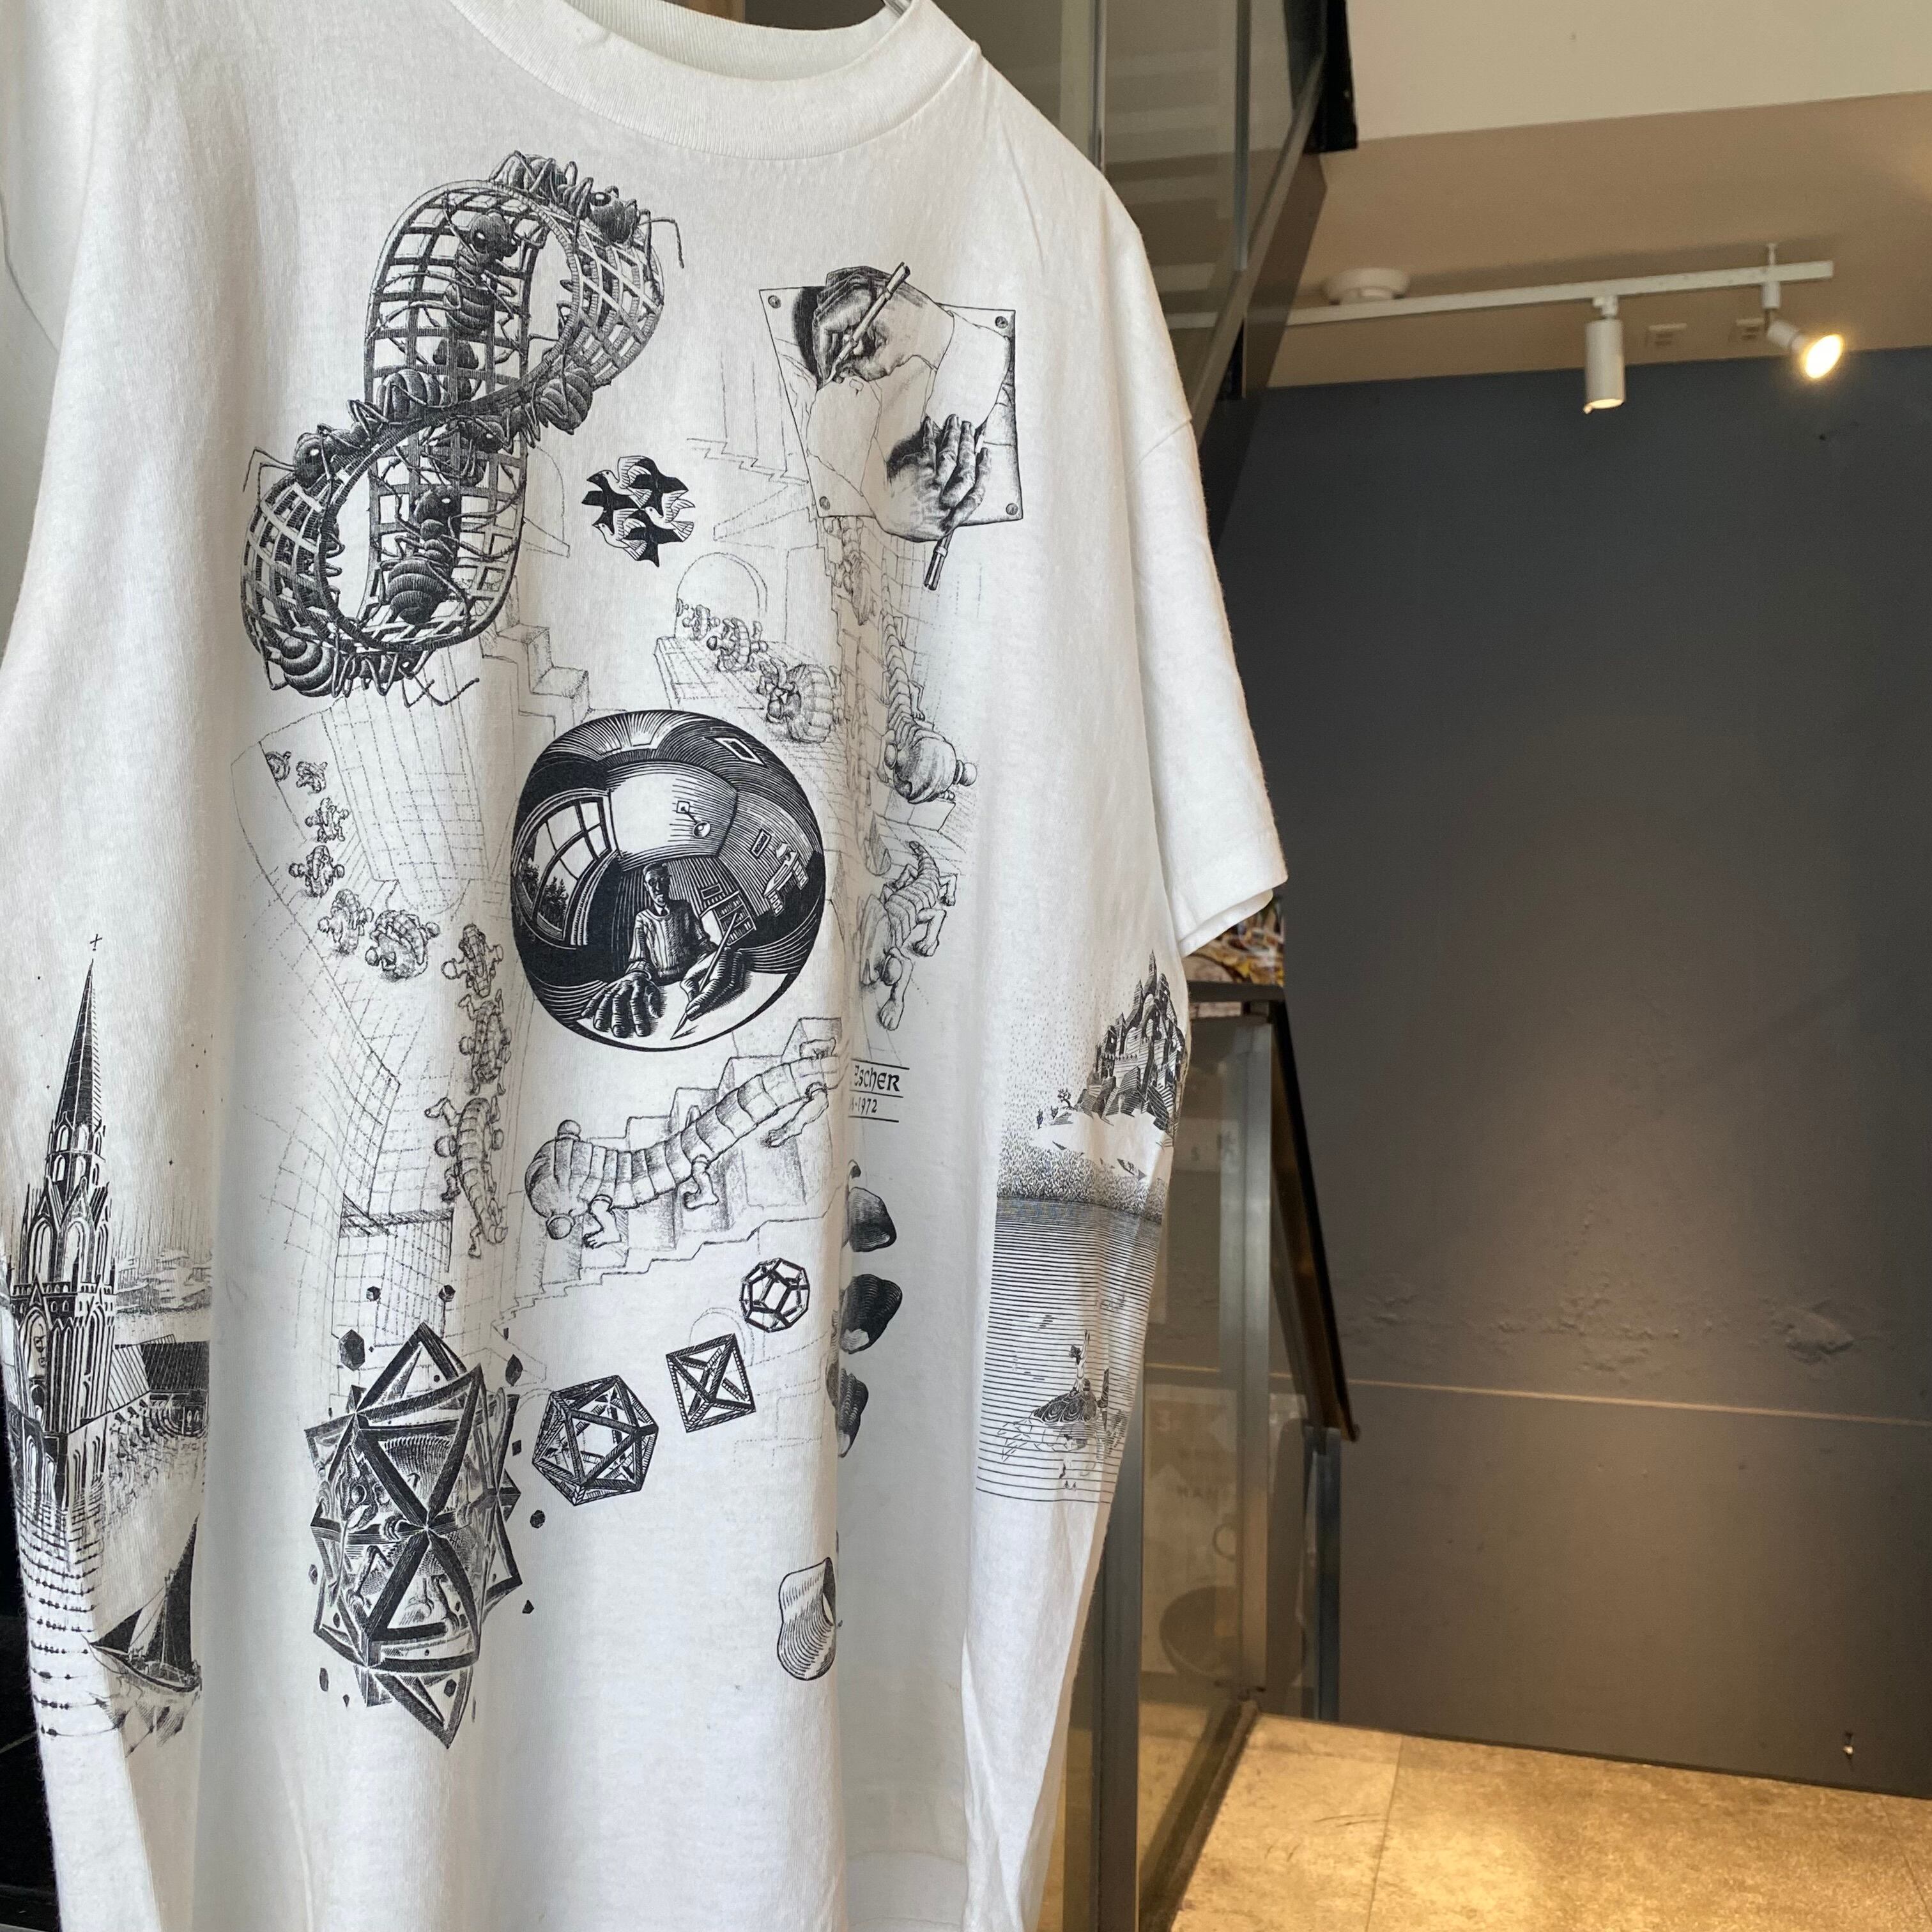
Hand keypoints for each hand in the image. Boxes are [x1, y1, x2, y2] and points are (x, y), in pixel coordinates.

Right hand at [584, 968, 662, 1040]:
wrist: (638, 972)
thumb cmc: (646, 987)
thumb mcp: (654, 991)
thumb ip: (655, 1002)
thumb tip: (656, 1014)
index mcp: (638, 986)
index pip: (636, 1003)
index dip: (638, 1017)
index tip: (641, 1032)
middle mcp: (624, 986)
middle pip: (619, 1001)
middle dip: (618, 1018)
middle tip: (618, 1033)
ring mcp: (614, 987)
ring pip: (606, 999)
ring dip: (601, 1013)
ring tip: (598, 1027)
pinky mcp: (607, 988)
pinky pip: (597, 996)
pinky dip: (591, 1005)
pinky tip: (585, 1014)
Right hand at [813, 276, 948, 384]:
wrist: (933, 320)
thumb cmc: (916, 334)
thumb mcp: (886, 361)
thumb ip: (858, 369)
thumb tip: (841, 371)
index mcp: (861, 300)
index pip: (824, 324)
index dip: (821, 350)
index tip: (826, 367)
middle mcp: (857, 282)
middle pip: (823, 313)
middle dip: (825, 342)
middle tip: (833, 363)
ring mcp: (859, 275)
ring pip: (827, 302)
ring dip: (831, 326)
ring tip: (843, 347)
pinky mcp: (863, 275)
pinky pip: (836, 288)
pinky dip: (836, 307)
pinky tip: (847, 325)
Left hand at [882, 414, 985, 538]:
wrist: (880, 517)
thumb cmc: (905, 521)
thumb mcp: (932, 526)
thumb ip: (951, 512)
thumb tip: (968, 480)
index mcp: (949, 521)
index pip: (975, 495)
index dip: (984, 473)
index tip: (985, 456)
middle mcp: (943, 504)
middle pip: (966, 471)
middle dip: (970, 447)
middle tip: (971, 431)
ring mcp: (932, 487)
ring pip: (951, 456)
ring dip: (956, 436)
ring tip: (957, 422)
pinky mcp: (919, 473)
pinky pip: (929, 448)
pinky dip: (931, 433)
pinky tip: (930, 423)